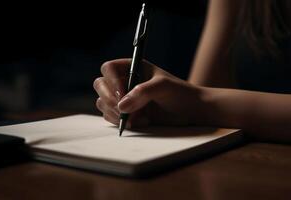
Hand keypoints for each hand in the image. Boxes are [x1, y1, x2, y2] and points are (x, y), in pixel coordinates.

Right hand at [93, 59, 207, 127]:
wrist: (190, 111)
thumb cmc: (179, 93)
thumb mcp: (163, 87)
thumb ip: (143, 92)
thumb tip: (122, 106)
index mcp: (132, 68)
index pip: (109, 68)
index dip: (111, 81)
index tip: (122, 95)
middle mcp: (125, 81)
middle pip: (100, 85)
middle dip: (109, 99)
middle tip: (123, 111)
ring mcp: (124, 98)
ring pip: (103, 103)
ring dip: (114, 113)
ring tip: (135, 119)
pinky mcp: (126, 113)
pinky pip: (111, 116)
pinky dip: (121, 121)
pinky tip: (141, 122)